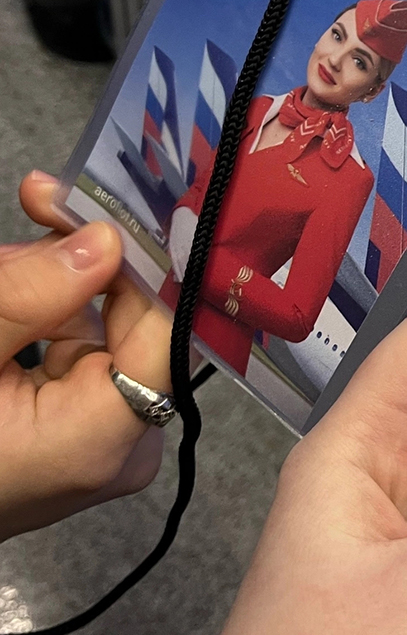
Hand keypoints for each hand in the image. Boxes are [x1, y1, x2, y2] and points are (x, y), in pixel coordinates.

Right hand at [0, 172, 171, 541]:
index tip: (118, 194)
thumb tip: (102, 240)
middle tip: (39, 195)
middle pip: (132, 318)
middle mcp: (122, 440)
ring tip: (25, 225)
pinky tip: (10, 280)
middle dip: (81, 255)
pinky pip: (76, 345)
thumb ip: (27, 296)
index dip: (147, 256)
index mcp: (103, 438)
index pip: (163, 328)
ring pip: (99, 321)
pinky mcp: (75, 423)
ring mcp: (100, 434)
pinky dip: (40, 310)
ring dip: (47, 278)